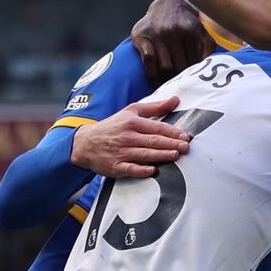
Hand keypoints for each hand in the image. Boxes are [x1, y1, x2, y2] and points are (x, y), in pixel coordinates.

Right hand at [70, 96, 190, 177]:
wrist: (85, 143)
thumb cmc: (113, 126)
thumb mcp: (131, 111)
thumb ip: (155, 107)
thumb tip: (176, 99)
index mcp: (132, 123)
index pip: (156, 127)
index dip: (172, 132)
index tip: (185, 136)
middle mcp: (127, 137)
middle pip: (153, 141)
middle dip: (171, 144)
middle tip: (186, 147)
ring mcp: (121, 152)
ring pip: (144, 154)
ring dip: (161, 155)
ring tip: (176, 155)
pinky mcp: (115, 166)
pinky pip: (130, 168)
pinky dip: (141, 170)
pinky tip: (153, 170)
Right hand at [132, 0, 215, 86]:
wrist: (165, 6)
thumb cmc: (186, 23)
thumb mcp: (201, 30)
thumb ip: (208, 46)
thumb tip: (209, 65)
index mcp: (189, 30)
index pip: (193, 61)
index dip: (193, 75)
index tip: (193, 85)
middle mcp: (172, 30)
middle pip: (179, 65)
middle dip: (181, 79)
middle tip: (183, 90)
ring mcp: (156, 33)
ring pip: (164, 66)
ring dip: (167, 80)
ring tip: (170, 89)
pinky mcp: (141, 36)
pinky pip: (148, 60)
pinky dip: (152, 75)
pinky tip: (156, 83)